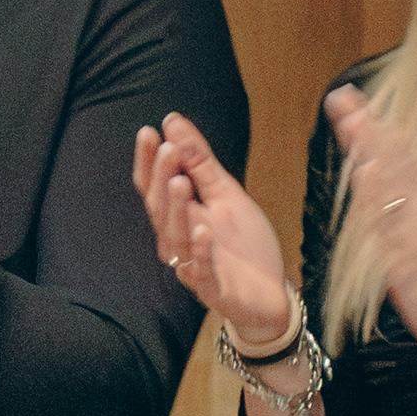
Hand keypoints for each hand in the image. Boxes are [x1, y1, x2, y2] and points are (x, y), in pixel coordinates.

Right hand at [136, 110, 292, 348]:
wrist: (268, 294)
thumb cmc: (244, 244)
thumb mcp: (227, 194)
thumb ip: (200, 162)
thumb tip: (173, 122)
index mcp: (179, 217)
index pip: (153, 187)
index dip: (148, 161)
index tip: (148, 131)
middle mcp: (177, 241)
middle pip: (160, 209)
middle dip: (162, 178)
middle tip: (168, 149)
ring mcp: (192, 266)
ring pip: (175, 238)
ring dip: (177, 210)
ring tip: (181, 182)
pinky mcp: (212, 289)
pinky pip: (201, 270)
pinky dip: (201, 251)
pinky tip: (202, 230)